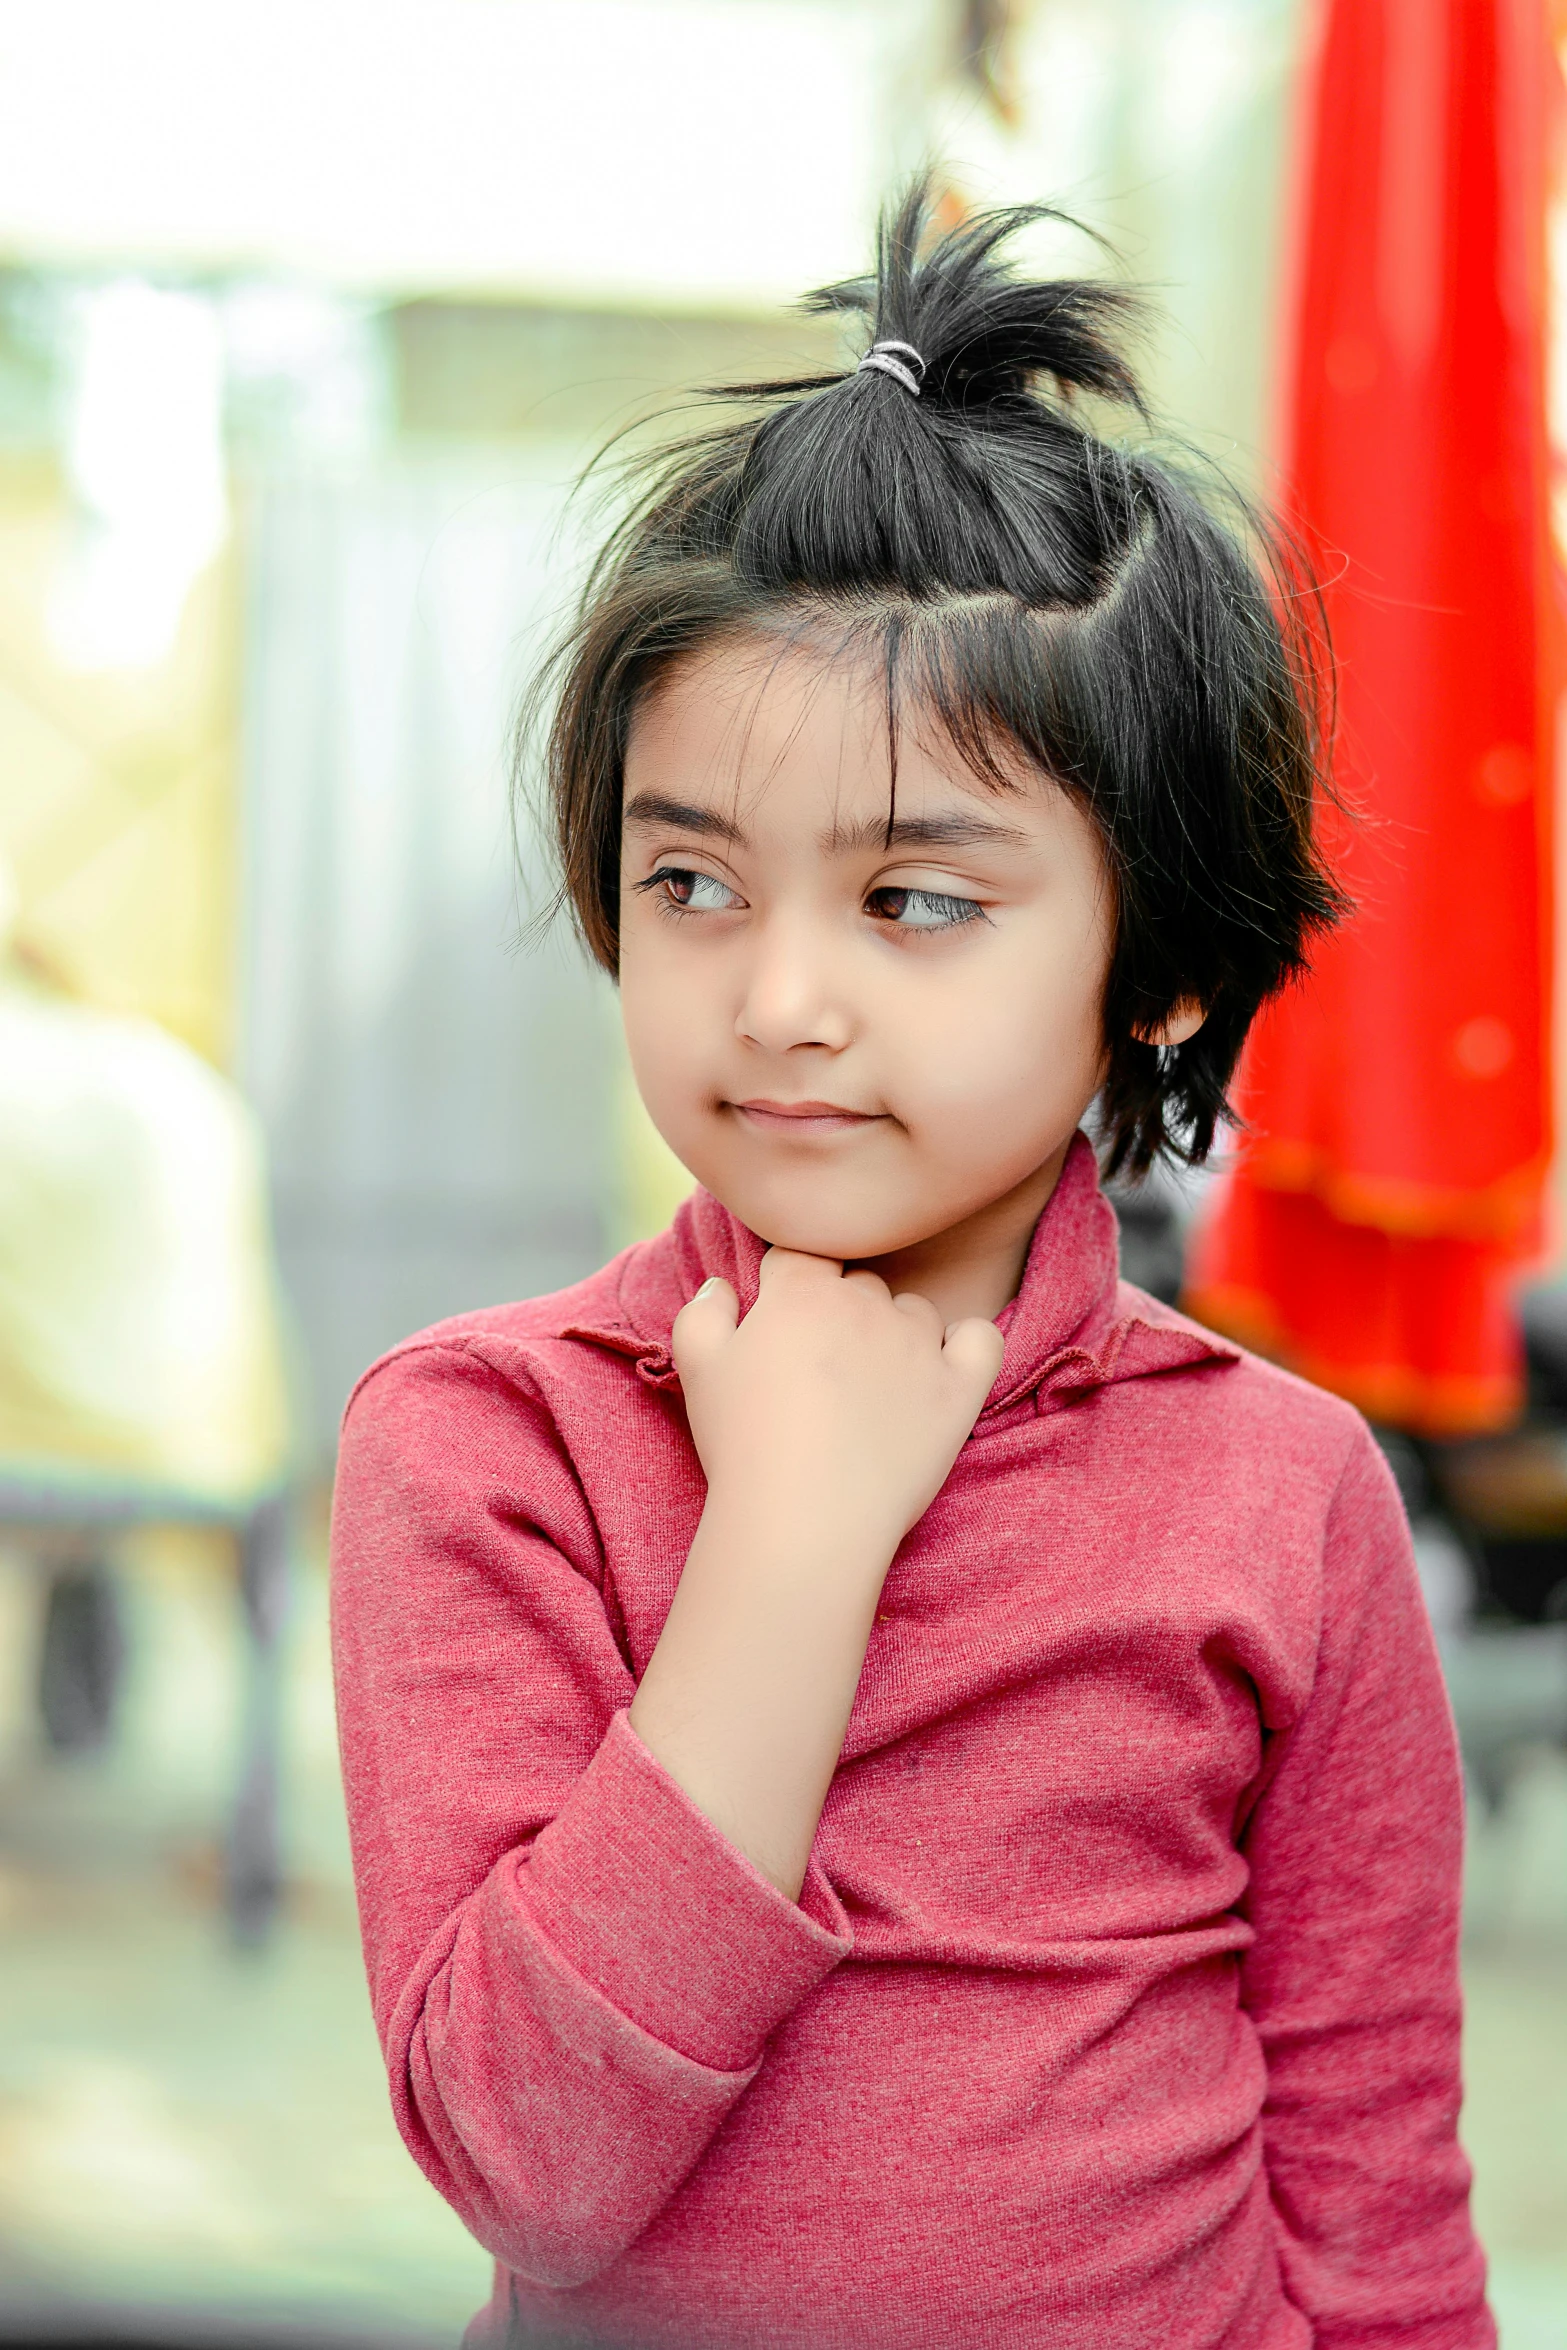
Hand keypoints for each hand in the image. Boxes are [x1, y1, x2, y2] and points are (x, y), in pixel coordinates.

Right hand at [671, 1250, 1004, 1564]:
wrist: (802, 1522)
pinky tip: (942, 1371)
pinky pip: (980, 1339)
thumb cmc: (744, 1447)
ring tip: (871, 1389)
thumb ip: (703, 1313)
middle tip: (821, 1373)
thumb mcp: (698, 1370)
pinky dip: (966, 1345)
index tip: (780, 1332)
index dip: (789, 1287)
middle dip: (841, 1314)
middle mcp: (866, 1303)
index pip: (802, 1255)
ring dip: (897, 1333)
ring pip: (914, 1311)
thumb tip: (722, 1286)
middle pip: (860, 1283)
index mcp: (802, 1291)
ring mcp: (918, 1344)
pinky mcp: (958, 1388)